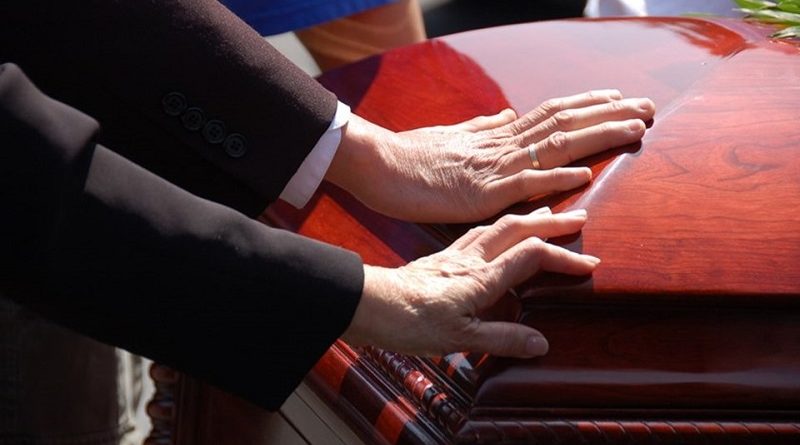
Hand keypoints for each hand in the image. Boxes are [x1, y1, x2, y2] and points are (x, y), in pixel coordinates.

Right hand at [327, 90, 654, 222]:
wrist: (378, 164)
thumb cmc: (411, 155)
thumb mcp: (453, 138)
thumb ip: (484, 128)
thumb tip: (507, 115)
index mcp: (497, 133)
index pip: (552, 112)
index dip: (589, 104)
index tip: (621, 98)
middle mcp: (501, 143)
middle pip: (564, 122)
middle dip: (609, 113)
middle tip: (648, 107)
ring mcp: (493, 166)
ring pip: (554, 145)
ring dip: (597, 135)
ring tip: (635, 128)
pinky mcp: (479, 193)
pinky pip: (523, 184)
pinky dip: (555, 178)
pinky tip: (584, 174)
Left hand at [342, 207, 597, 357]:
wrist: (368, 304)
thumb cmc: (409, 321)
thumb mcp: (459, 338)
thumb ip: (502, 338)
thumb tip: (541, 343)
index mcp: (481, 277)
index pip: (532, 256)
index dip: (563, 257)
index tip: (589, 263)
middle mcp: (471, 258)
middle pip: (518, 229)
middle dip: (552, 222)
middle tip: (580, 217)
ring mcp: (454, 253)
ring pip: (498, 225)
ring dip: (527, 218)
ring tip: (546, 214)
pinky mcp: (441, 255)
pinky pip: (478, 232)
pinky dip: (499, 226)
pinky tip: (497, 230)